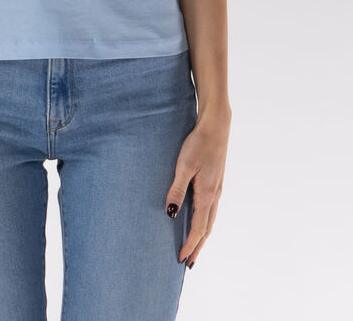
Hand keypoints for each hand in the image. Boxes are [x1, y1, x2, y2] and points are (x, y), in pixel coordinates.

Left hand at [165, 110, 231, 268]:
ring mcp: (217, 188)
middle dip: (198, 246)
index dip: (191, 244)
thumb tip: (171, 214)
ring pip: (211, 219)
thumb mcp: (184, 166)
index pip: (199, 228)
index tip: (182, 259)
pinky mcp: (216, 181)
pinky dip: (206, 221)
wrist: (216, 126)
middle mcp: (215, 195)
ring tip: (195, 246)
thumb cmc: (198, 144)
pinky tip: (200, 219)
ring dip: (203, 235)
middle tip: (189, 263)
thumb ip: (177, 190)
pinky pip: (211, 209)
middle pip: (208, 228)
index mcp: (207, 194)